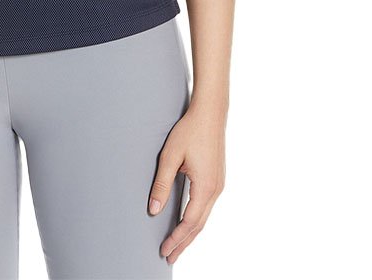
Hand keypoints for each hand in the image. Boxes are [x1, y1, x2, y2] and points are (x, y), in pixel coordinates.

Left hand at [148, 106, 225, 265]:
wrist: (210, 113)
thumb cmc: (189, 131)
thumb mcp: (170, 156)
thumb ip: (161, 184)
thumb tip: (152, 210)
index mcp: (205, 187)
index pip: (189, 222)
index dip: (176, 238)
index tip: (164, 251)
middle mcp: (215, 190)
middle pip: (199, 225)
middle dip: (183, 242)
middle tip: (168, 257)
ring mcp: (218, 185)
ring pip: (204, 217)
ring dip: (190, 233)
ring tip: (177, 245)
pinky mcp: (217, 179)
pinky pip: (206, 207)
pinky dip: (196, 220)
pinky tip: (188, 223)